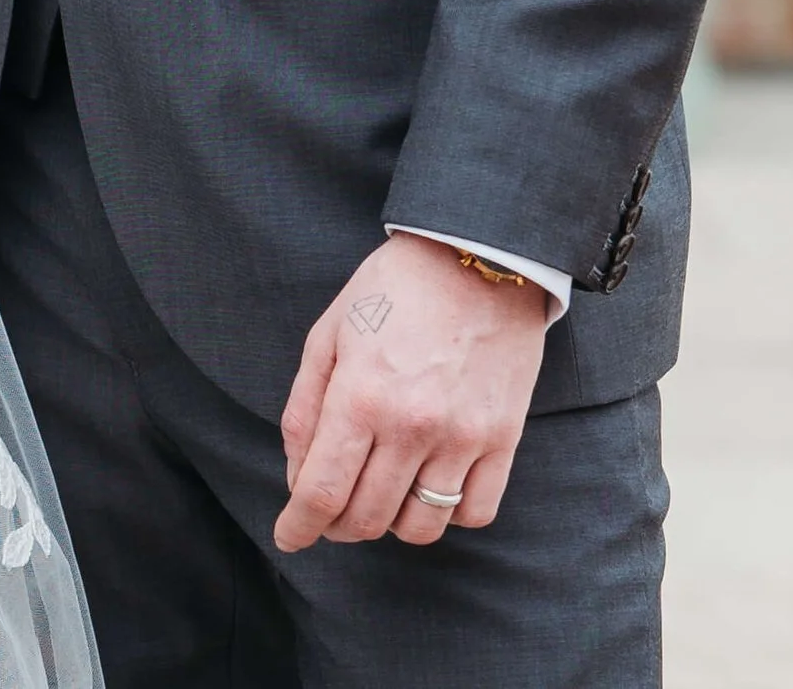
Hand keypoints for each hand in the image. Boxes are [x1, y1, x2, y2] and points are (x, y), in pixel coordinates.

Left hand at [275, 233, 547, 552]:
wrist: (476, 255)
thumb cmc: (393, 289)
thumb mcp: (329, 332)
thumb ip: (305, 406)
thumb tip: (297, 474)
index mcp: (360, 394)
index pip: (322, 491)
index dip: (299, 526)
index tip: (289, 537)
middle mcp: (411, 425)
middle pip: (366, 518)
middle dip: (337, 526)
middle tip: (330, 512)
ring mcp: (462, 437)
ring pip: (419, 527)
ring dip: (390, 523)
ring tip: (380, 493)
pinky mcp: (503, 439)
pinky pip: (474, 513)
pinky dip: (447, 514)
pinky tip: (430, 486)